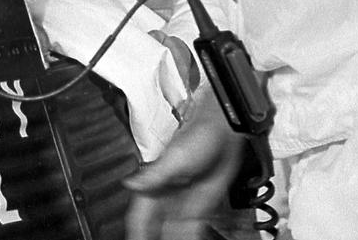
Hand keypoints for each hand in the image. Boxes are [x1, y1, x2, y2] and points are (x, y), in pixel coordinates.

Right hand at [122, 86, 245, 239]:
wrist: (227, 130)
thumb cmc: (201, 132)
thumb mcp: (176, 155)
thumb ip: (153, 173)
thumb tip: (130, 184)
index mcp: (155, 181)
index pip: (139, 214)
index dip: (136, 231)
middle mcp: (167, 192)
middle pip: (154, 226)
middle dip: (154, 236)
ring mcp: (184, 200)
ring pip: (172, 229)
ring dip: (172, 238)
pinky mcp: (201, 204)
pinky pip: (191, 228)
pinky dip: (187, 237)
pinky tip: (188, 239)